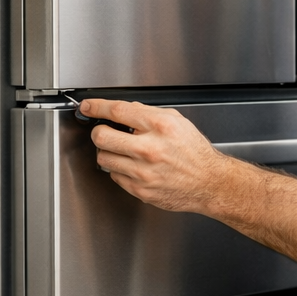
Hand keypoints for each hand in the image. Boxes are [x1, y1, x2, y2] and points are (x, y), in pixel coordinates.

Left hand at [79, 98, 237, 213]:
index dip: (97, 107)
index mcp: (160, 127)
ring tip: (123, 151)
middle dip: (99, 132)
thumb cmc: (195, 153)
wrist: (208, 182)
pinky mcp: (140, 189)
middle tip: (105, 132)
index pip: (118, 111)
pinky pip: (115, 176)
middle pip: (102, 136)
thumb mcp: (178, 122)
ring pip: (104, 158)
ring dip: (109, 152)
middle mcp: (150, 149)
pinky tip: (134, 166)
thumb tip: (124, 110)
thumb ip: (149, 113)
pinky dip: (120, 169)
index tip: (88, 107)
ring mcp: (143, 172)